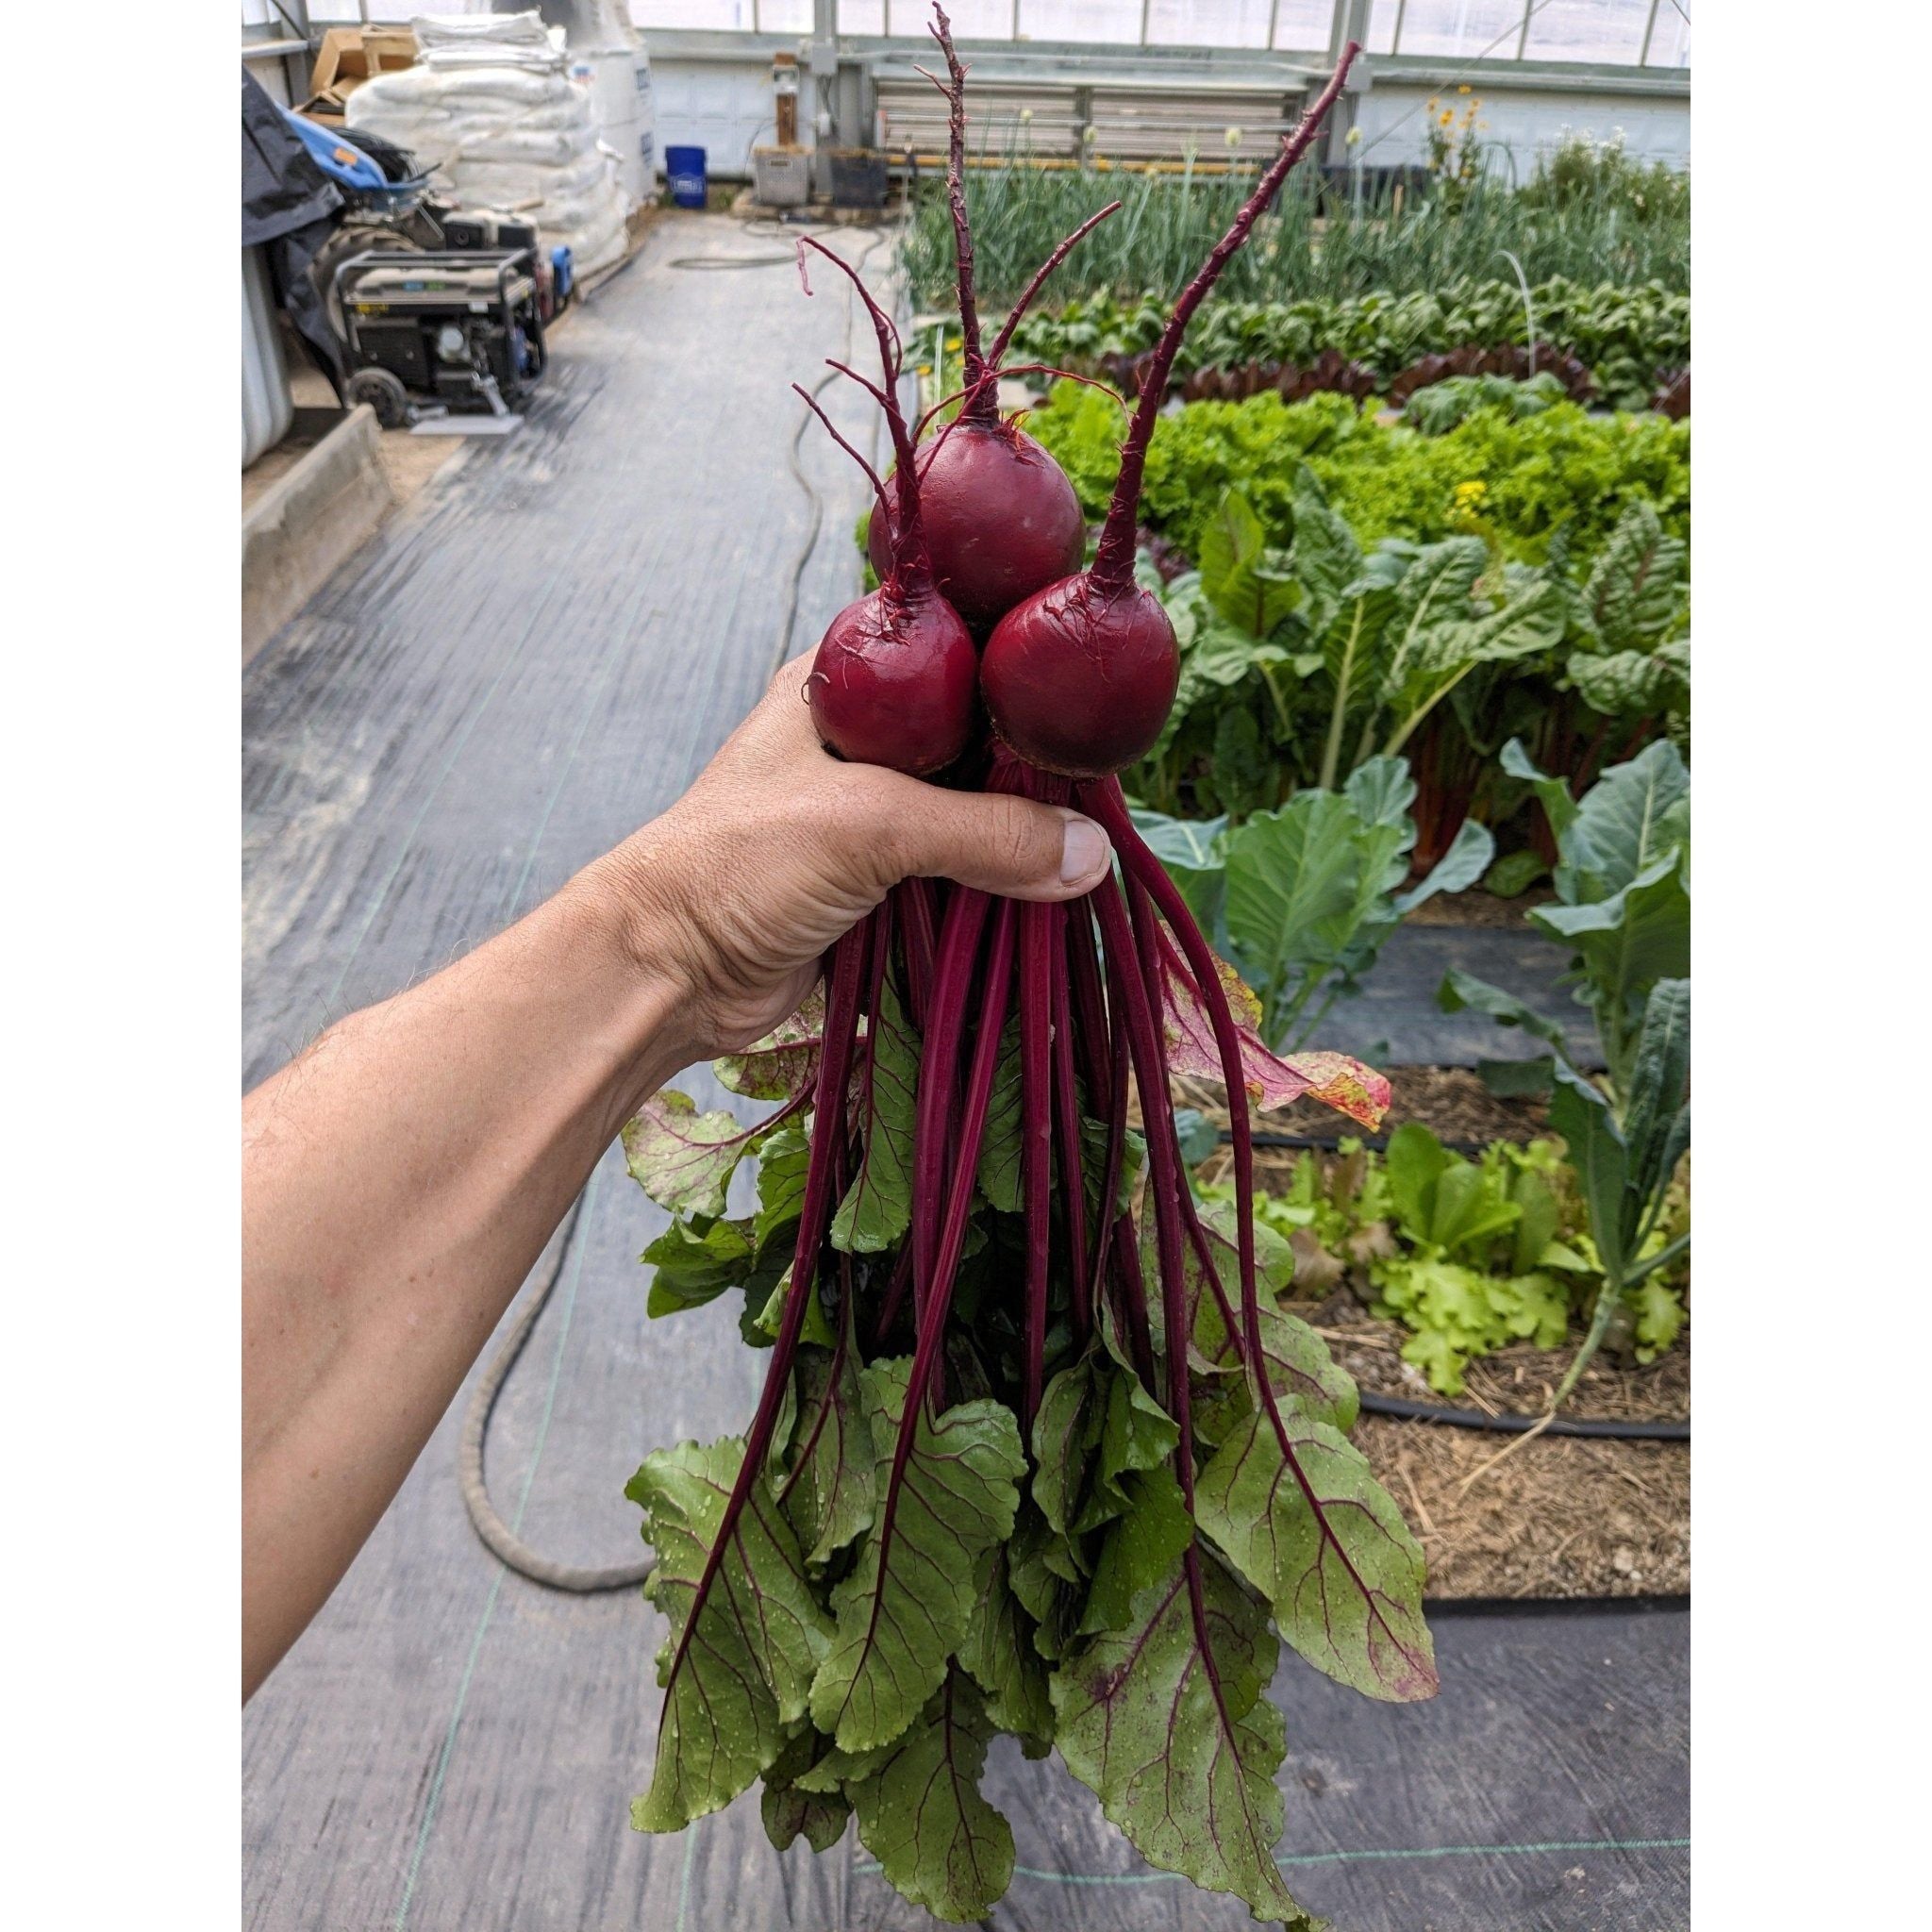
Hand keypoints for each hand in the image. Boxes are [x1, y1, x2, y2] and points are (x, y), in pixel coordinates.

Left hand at [596, 648, 1112, 1053]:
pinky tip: (1052, 895)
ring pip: (976, 814)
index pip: (958, 652)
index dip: (1022, 671)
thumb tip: (1091, 855)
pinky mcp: (881, 882)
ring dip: (1023, 841)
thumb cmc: (741, 863)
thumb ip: (985, 833)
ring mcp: (873, 813)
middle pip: (980, 741)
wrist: (668, 972)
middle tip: (1104, 791)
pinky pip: (962, 877)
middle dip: (1036, 772)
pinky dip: (1000, 890)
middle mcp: (864, 738)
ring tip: (1092, 850)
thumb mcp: (871, 826)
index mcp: (846, 683)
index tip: (1092, 698)